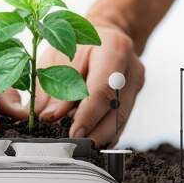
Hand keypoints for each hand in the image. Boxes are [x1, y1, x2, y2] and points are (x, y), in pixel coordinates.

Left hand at [36, 24, 144, 146]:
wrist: (103, 35)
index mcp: (114, 49)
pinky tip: (91, 141)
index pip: (103, 88)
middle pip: (118, 109)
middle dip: (96, 133)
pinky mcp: (133, 98)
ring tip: (82, 148)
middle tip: (77, 147)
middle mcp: (131, 68)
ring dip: (101, 137)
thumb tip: (47, 117)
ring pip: (121, 120)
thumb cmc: (76, 44)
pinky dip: (105, 134)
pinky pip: (120, 122)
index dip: (88, 115)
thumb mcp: (59, 57)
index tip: (74, 133)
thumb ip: (53, 86)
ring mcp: (136, 85)